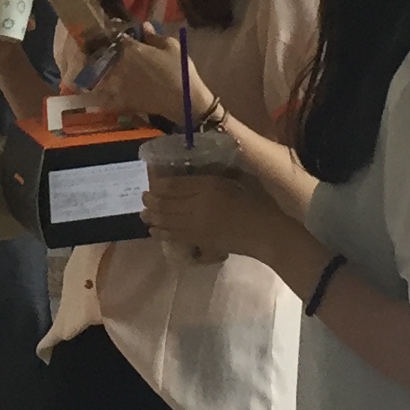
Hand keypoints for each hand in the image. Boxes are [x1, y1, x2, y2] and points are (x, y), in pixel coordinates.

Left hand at [90, 28, 200, 130]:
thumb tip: (144, 26)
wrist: (184, 100)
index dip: (117, 38)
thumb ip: (155, 36)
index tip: (116, 39)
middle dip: (102, 55)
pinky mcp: (122, 100)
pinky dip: (99, 98)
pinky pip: (105, 99)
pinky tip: (96, 96)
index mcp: (132, 49)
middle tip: (98, 56)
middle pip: (105, 58)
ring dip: (96, 75)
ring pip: (101, 77)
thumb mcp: (172, 47)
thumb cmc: (181, 70)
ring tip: (93, 74)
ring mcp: (120, 83)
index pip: (118, 39)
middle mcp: (121, 64)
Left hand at [142, 169, 291, 266]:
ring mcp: (197, 225)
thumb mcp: (237, 178)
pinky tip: (154, 231)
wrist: (266, 232)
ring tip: (144, 214)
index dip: (160, 184)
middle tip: (143, 197)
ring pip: (167, 220)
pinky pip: (175, 236)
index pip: (175, 185)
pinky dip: (162, 232)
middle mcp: (198, 205)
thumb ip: (216, 173)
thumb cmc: (257, 200)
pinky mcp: (200, 241)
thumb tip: (196, 168)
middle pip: (167, 203)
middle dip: (152, 201)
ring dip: (153, 217)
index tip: (151, 182)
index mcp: (208, 186)